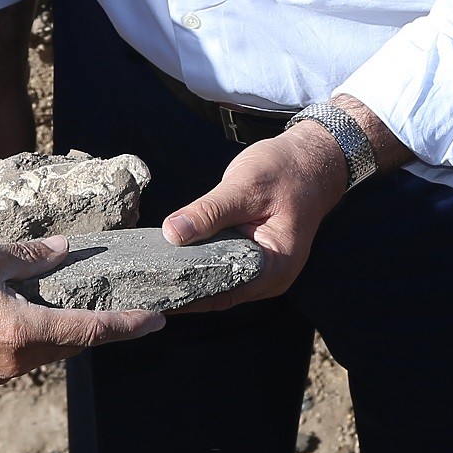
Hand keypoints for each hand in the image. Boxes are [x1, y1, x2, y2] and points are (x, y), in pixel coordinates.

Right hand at [0, 239, 162, 381]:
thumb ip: (31, 256)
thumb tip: (65, 249)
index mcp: (24, 331)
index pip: (91, 330)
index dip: (128, 325)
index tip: (157, 321)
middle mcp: (19, 360)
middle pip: (77, 345)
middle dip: (106, 330)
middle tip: (135, 314)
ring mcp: (4, 373)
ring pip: (54, 352)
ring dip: (75, 334)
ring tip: (95, 312)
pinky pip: (31, 357)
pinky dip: (47, 338)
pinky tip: (48, 319)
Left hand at [158, 125, 351, 310]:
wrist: (311, 159)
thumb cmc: (286, 170)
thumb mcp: (245, 186)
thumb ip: (210, 212)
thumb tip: (172, 233)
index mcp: (276, 267)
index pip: (223, 292)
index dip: (187, 294)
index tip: (153, 292)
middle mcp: (270, 278)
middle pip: (219, 293)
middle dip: (182, 289)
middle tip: (141, 286)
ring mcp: (262, 270)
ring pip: (218, 281)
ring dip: (187, 276)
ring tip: (147, 276)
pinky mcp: (252, 256)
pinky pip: (221, 266)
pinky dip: (198, 262)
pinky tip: (170, 257)